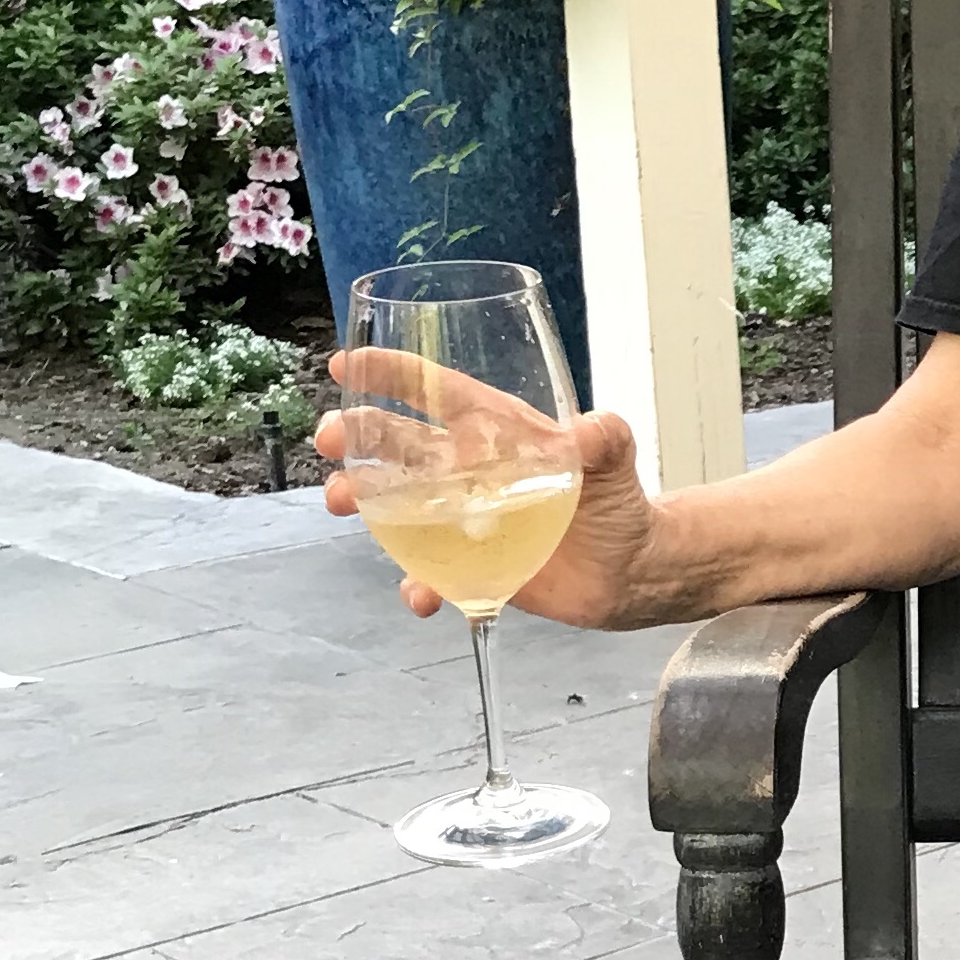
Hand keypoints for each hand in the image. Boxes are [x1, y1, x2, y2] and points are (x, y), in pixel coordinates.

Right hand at [316, 363, 663, 623]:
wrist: (628, 572)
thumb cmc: (618, 504)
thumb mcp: (615, 459)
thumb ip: (605, 439)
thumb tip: (591, 430)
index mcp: (495, 430)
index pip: (437, 391)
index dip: (392, 374)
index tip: (346, 364)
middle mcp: (466, 470)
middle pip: (397, 444)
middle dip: (357, 434)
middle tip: (330, 438)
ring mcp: (460, 518)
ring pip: (396, 504)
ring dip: (363, 500)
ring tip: (342, 502)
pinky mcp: (467, 565)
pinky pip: (428, 574)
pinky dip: (418, 585)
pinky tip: (421, 596)